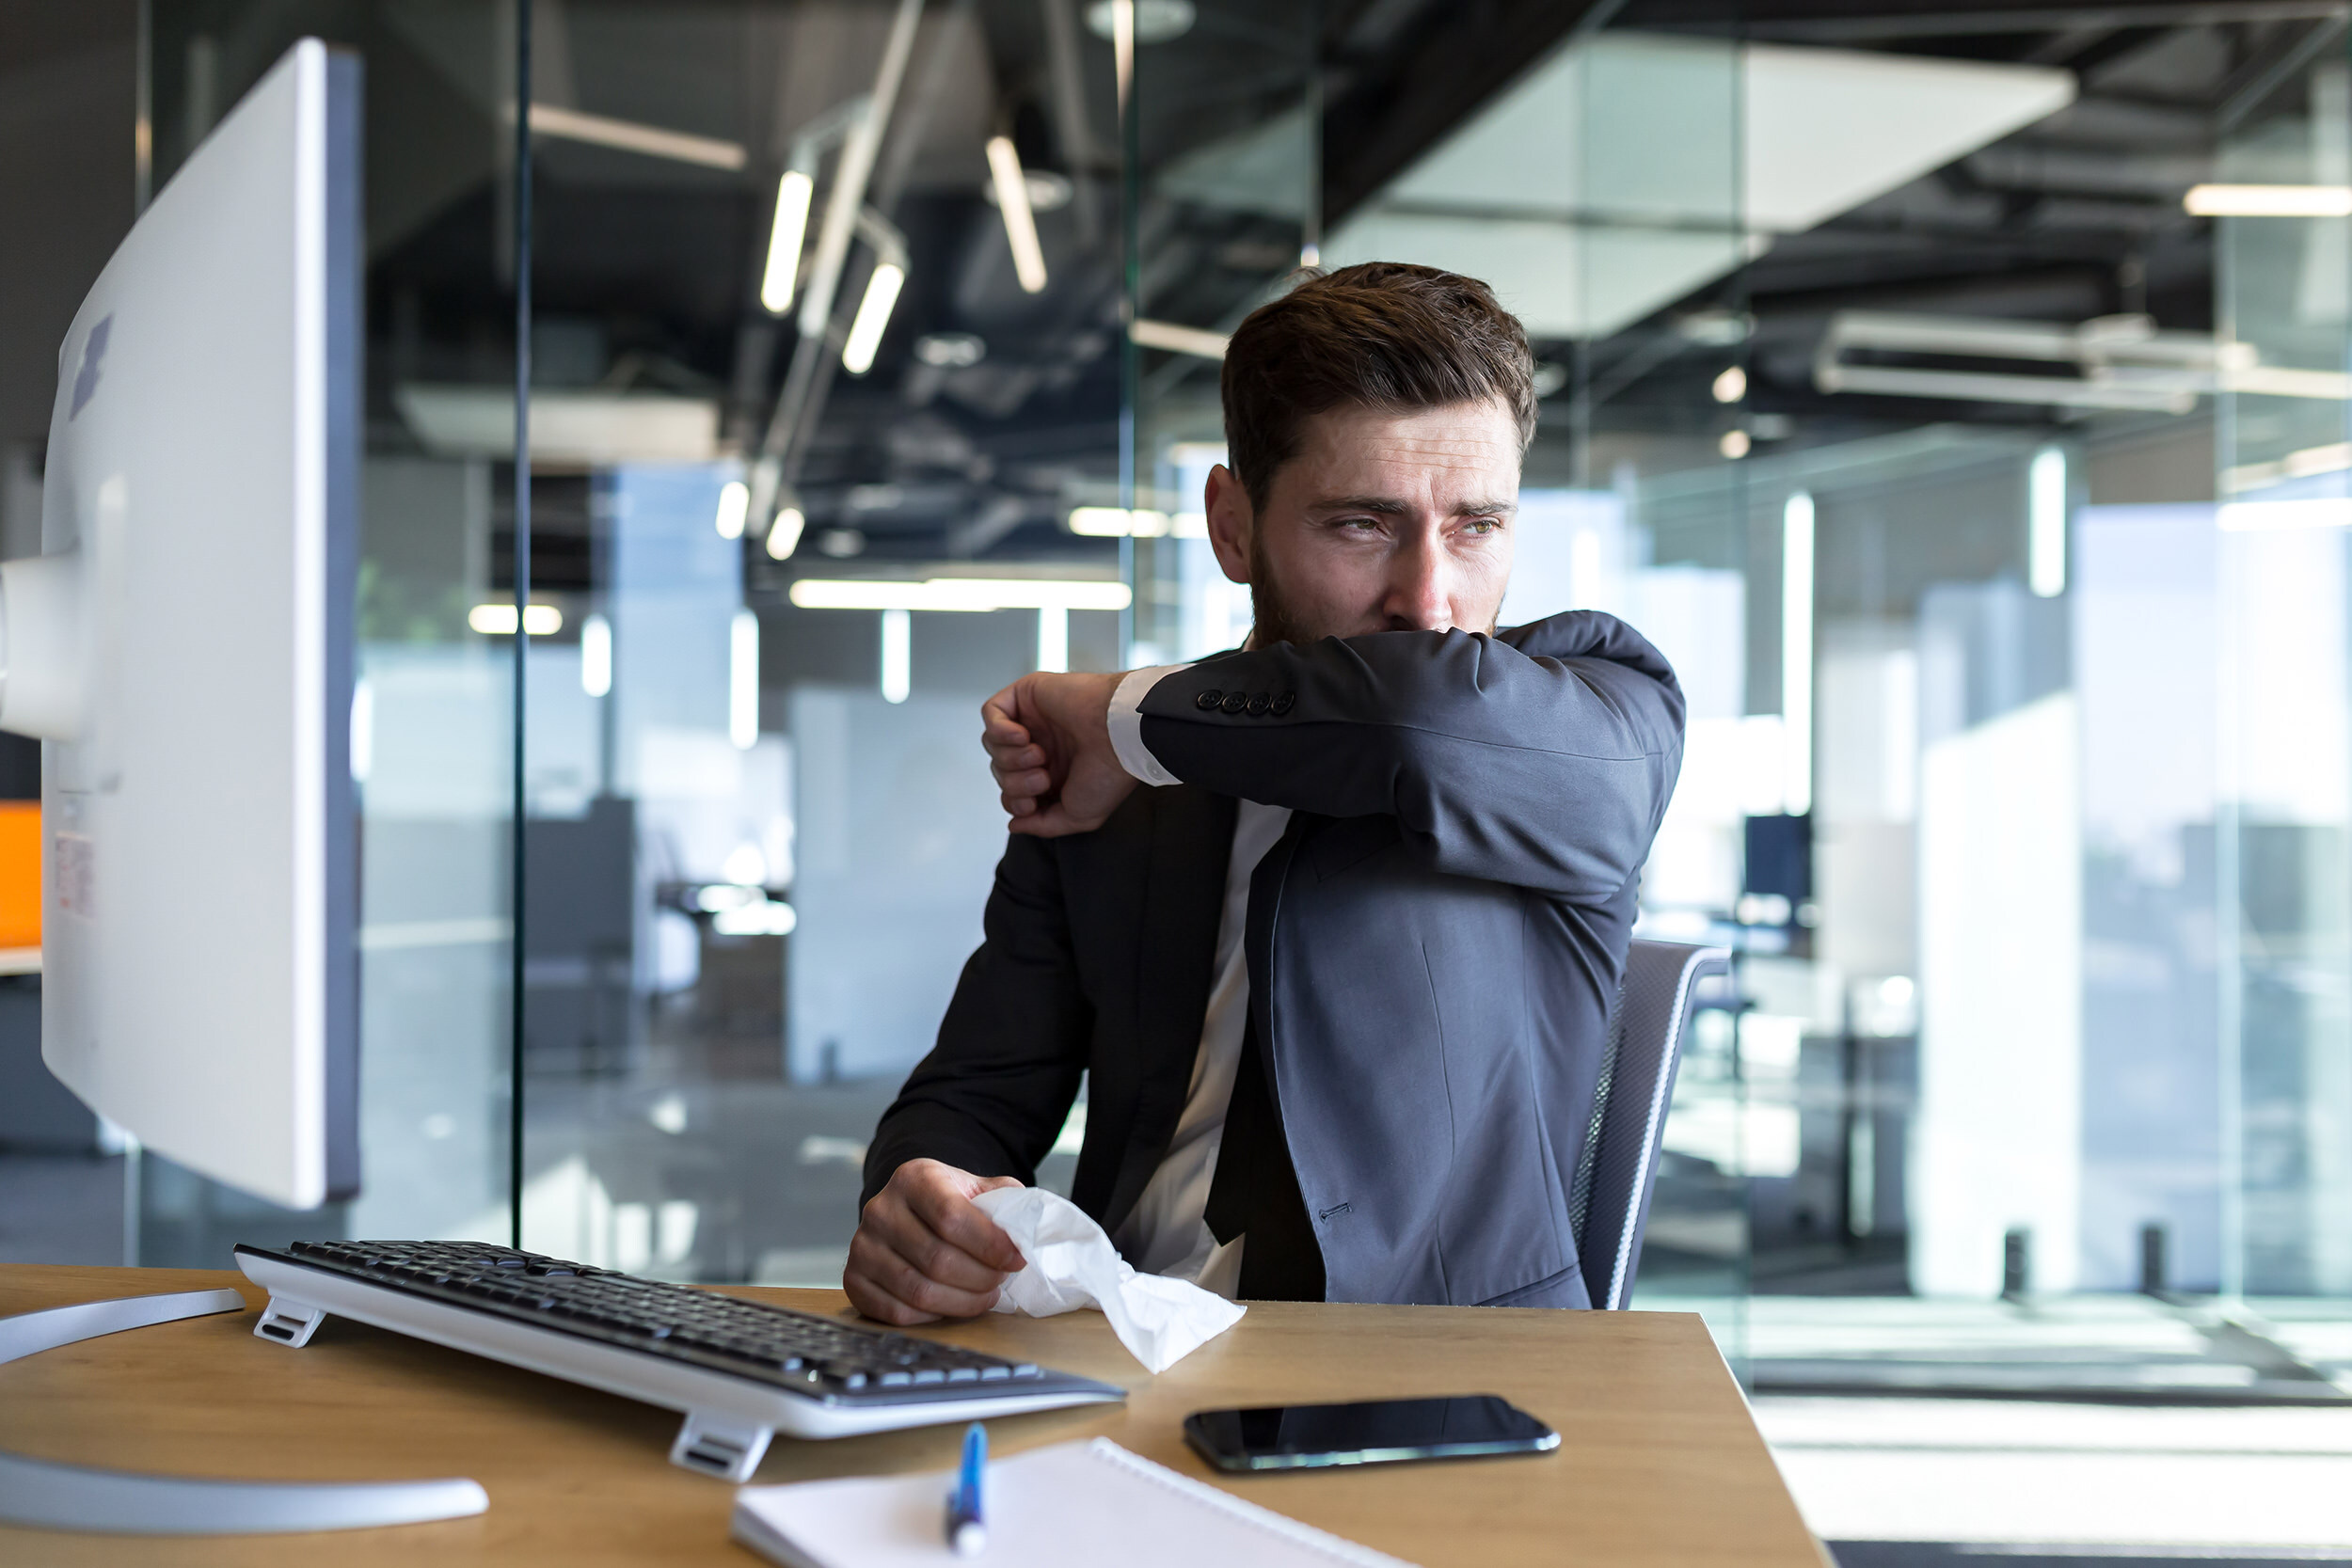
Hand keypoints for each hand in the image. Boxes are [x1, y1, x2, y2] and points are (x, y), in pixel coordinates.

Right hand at [844, 1159, 1027, 1324]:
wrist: (907, 1208)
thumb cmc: (949, 1201)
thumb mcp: (975, 1188)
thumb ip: (1004, 1200)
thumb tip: (1027, 1229)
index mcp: (913, 1178)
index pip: (951, 1217)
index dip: (989, 1245)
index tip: (1016, 1259)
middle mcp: (879, 1209)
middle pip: (937, 1260)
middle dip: (981, 1278)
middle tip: (1002, 1280)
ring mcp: (861, 1246)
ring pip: (919, 1291)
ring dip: (963, 1301)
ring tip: (986, 1294)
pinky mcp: (853, 1280)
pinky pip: (897, 1313)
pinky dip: (933, 1317)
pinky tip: (953, 1304)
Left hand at [982, 671, 1135, 836]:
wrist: (1120, 736)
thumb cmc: (1110, 772)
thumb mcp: (1079, 816)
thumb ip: (1043, 825)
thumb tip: (1015, 824)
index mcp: (1054, 770)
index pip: (1011, 789)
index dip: (1014, 800)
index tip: (1033, 802)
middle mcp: (1042, 744)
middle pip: (1000, 769)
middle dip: (1014, 781)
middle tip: (1042, 777)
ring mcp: (1034, 718)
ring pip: (992, 744)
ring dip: (1010, 758)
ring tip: (1038, 755)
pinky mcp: (1027, 693)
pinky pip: (991, 713)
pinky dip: (1000, 730)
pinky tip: (1023, 737)